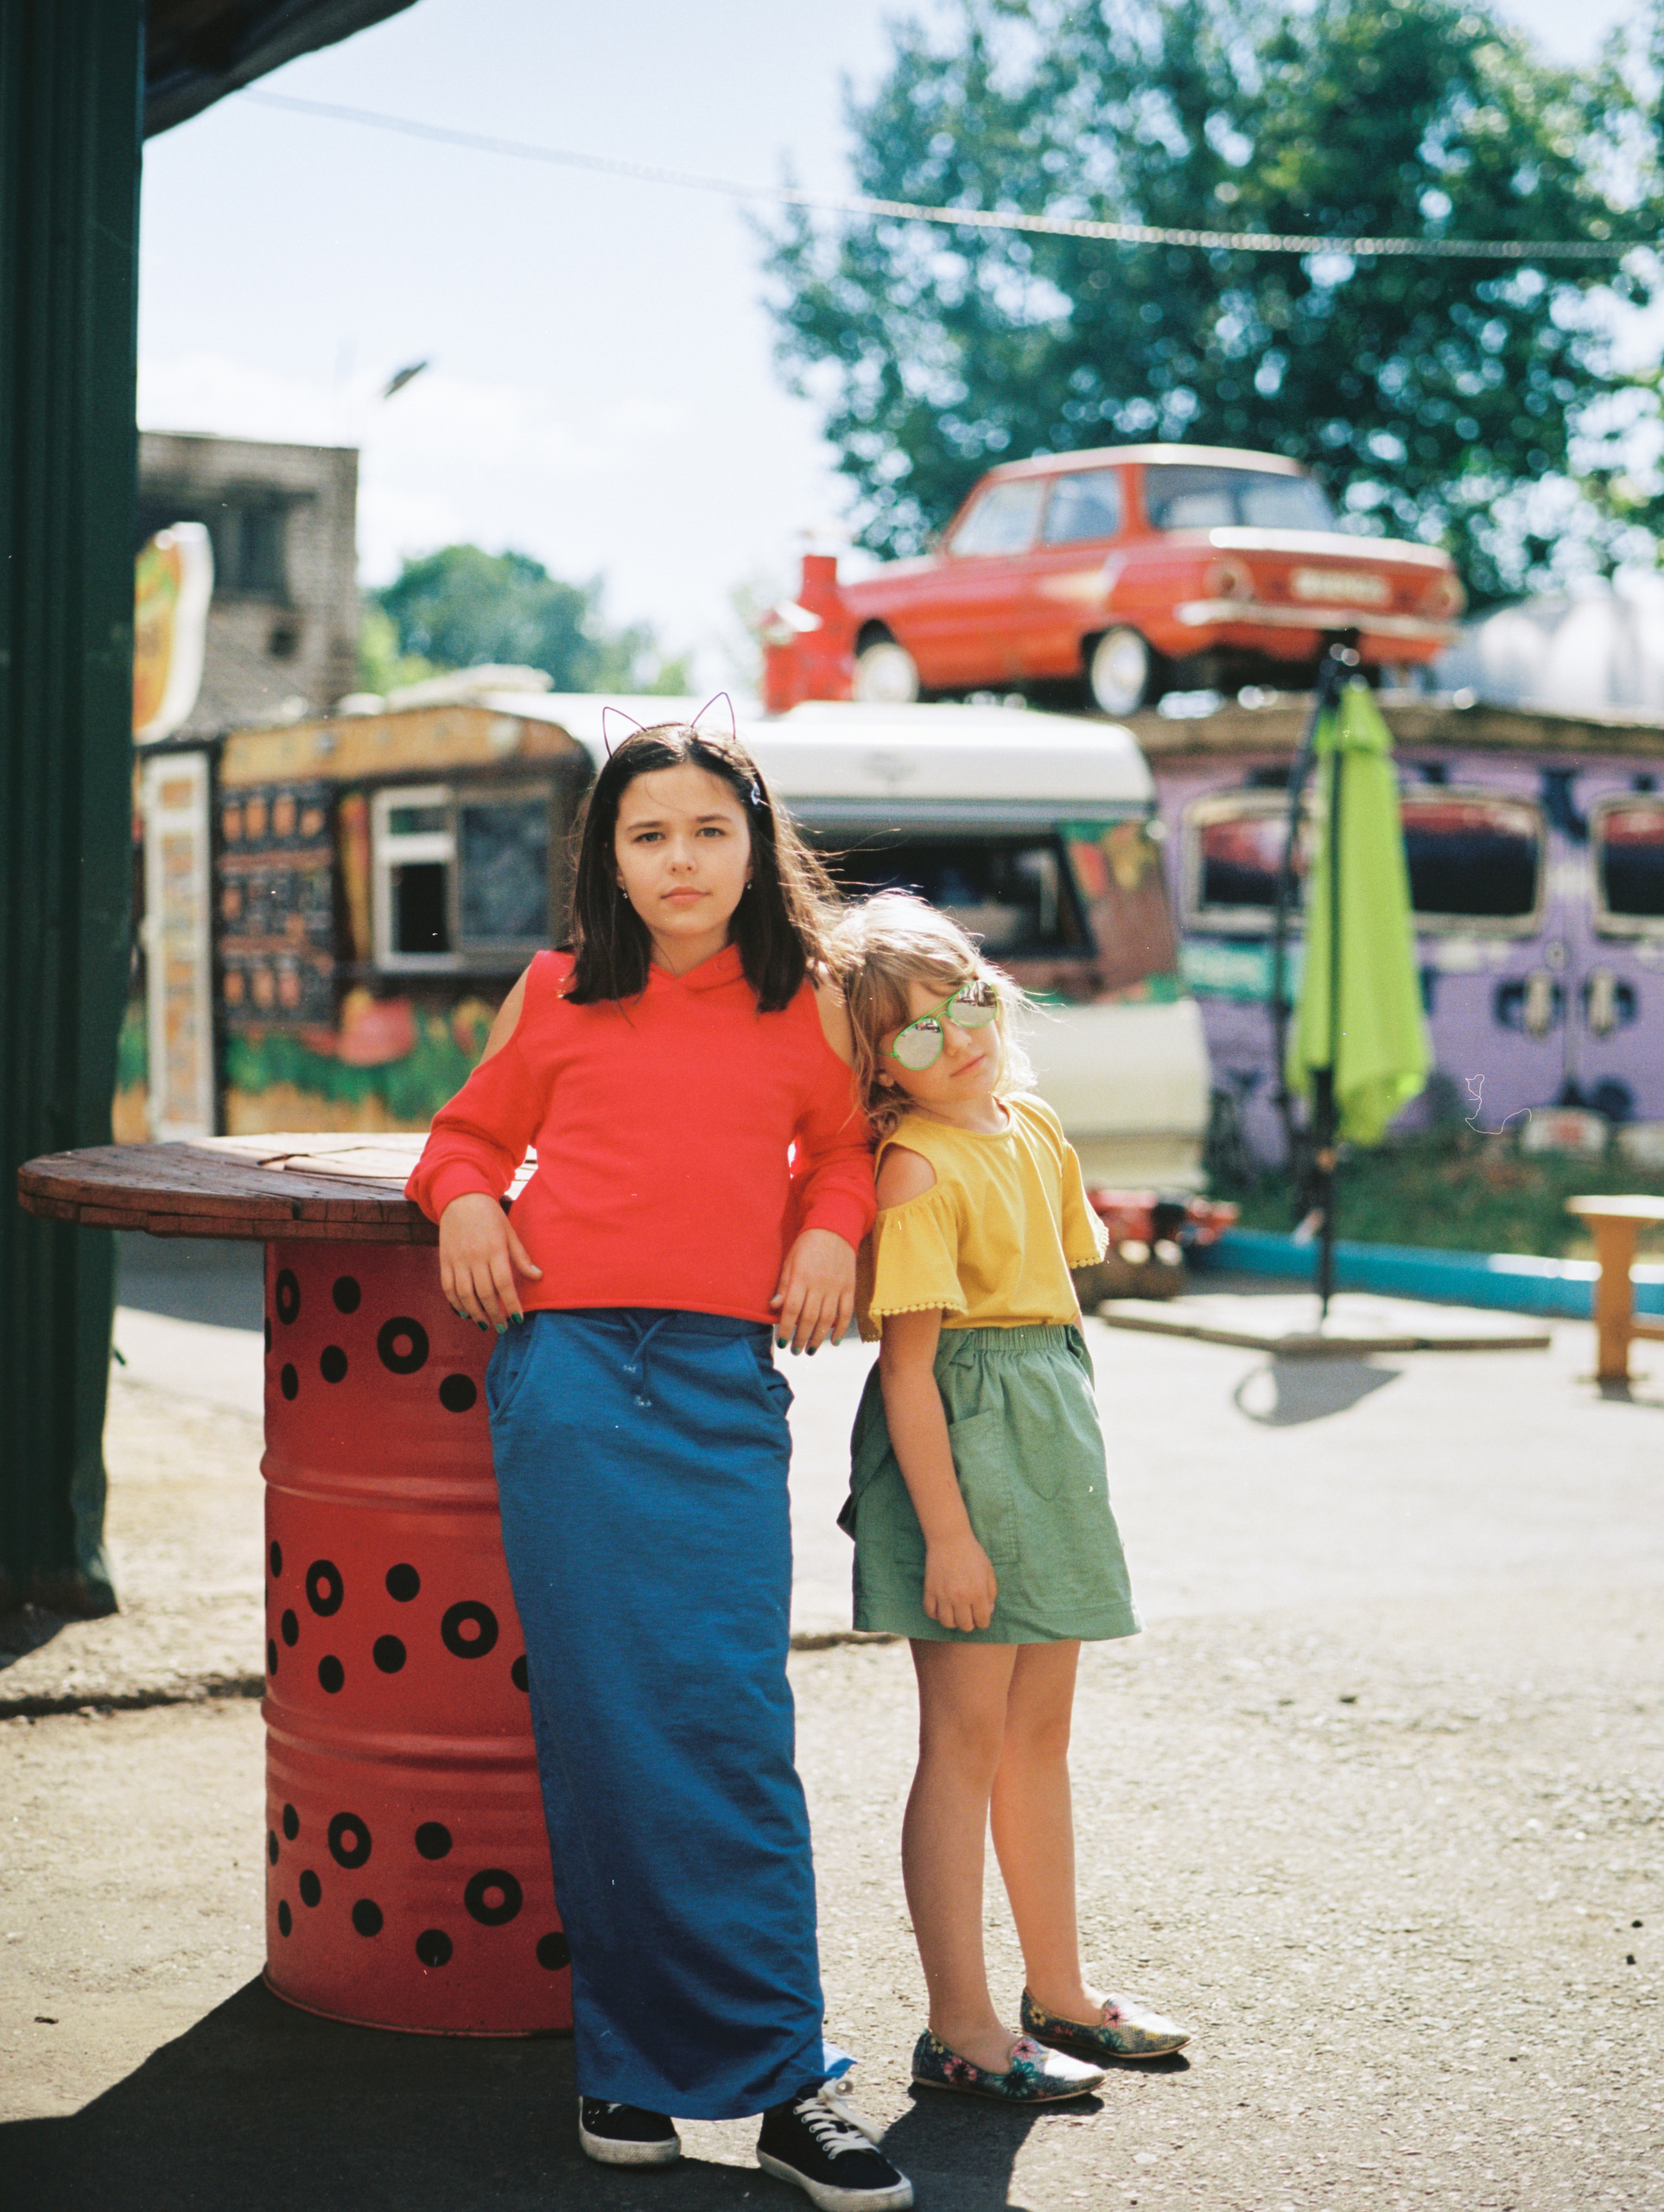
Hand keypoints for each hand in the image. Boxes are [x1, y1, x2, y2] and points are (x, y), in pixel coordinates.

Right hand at [439, 1192, 542, 1330]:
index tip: (518, 1318)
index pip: (504, 1283)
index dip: (511, 1303)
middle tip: (503, 1327)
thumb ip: (521, 1257)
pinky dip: (456, 1303)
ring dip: (476, 1313)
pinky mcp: (444, 1260)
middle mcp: (475, 1256)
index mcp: (494, 1249)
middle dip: (495, 1314)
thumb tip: (538, 1277)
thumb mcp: (509, 1232)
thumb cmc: (490, 1215)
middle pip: (485, 1293)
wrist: (460, 1197)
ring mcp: (457, 1259)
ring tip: (486, 1324)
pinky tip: (465, 1313)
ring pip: (465, 1294)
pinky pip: (448, 1287)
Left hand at [770, 1226, 854, 1353]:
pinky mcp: (849, 1287)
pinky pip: (847, 1312)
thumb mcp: (790, 1260)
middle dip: (801, 1338)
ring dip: (818, 1338)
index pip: (792, 1309)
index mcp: (801, 1277)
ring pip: (827, 1319)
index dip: (786, 1328)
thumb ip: (784, 1285)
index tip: (782, 1342)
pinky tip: (834, 1341)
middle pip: (809, 1319)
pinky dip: (841, 1328)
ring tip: (811, 1350)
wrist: (834, 1228)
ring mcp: (836, 1287)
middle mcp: (819, 1284)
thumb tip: (774, 1306)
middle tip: (795, 1350)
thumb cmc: (807, 1244)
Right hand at [923, 1529, 997, 1632]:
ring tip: (955, 1613)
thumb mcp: (989, 1571)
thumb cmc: (972, 1553)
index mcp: (978, 1593)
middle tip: (968, 1614)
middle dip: (969, 1623)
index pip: (982, 1621)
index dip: (983, 1621)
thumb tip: (989, 1611)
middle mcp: (960, 1598)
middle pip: (965, 1626)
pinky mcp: (929, 1591)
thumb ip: (991, 1593)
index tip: (980, 1616)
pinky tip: (941, 1607)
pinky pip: (930, 1612)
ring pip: (947, 1623)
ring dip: (953, 1621)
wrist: (949, 1539)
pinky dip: (936, 1614)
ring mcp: (943, 1596)